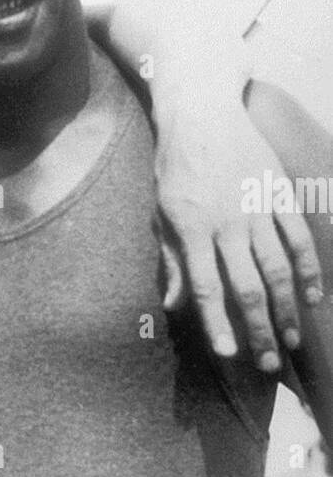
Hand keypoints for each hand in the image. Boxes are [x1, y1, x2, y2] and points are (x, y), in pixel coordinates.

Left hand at [155, 97, 322, 369]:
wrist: (201, 113)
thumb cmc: (175, 168)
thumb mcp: (162, 214)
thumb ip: (173, 261)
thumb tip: (174, 305)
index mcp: (192, 231)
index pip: (207, 288)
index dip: (219, 324)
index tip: (229, 355)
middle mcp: (227, 224)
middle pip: (248, 287)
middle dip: (259, 330)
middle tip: (269, 363)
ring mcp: (257, 208)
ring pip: (278, 268)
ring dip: (287, 309)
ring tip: (291, 340)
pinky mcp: (279, 193)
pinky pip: (299, 237)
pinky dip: (309, 268)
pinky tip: (314, 296)